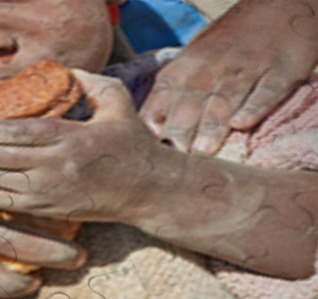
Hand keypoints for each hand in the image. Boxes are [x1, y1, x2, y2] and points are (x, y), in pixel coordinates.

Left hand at [0, 71, 184, 227]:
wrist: (149, 190)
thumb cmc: (132, 142)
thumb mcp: (118, 102)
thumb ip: (89, 82)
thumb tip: (58, 70)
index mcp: (72, 139)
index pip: (18, 134)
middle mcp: (57, 168)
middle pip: (0, 160)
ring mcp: (50, 193)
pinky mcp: (47, 211)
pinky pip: (4, 206)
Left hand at [140, 0, 317, 153]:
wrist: (277, 8)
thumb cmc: (224, 46)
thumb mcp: (191, 61)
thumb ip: (170, 95)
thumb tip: (146, 135)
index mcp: (184, 68)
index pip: (162, 97)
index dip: (152, 123)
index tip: (145, 150)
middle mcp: (212, 69)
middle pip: (191, 102)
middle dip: (179, 131)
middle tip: (174, 158)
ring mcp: (245, 69)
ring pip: (225, 100)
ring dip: (211, 126)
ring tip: (202, 152)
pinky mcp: (279, 71)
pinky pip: (266, 91)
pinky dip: (254, 106)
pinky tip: (242, 124)